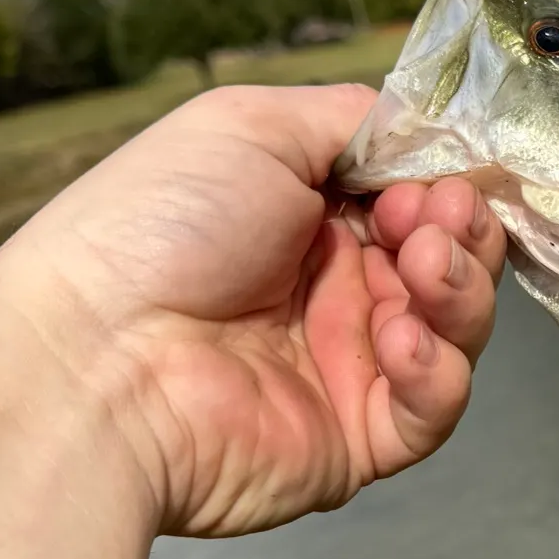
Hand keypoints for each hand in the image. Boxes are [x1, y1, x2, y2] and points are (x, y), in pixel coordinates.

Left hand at [0, 83, 505, 537]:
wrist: (95, 359)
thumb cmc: (162, 228)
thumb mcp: (252, 127)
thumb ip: (355, 120)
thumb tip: (432, 134)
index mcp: (316, 219)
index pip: (422, 200)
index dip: (446, 187)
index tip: (436, 182)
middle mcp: (341, 290)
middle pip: (454, 261)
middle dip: (463, 233)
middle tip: (436, 221)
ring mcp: (352, 365)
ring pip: (458, 330)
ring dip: (460, 291)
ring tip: (423, 268)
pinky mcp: (359, 439)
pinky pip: (432, 408)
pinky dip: (436, 370)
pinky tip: (398, 340)